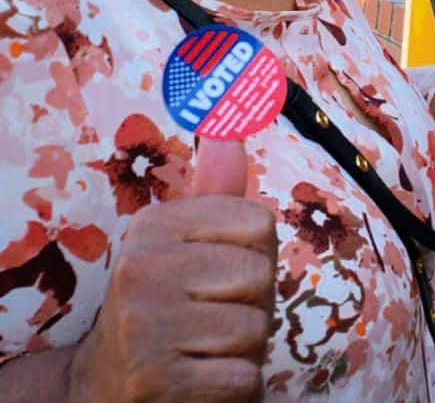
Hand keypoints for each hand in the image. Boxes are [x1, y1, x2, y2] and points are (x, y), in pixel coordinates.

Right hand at [69, 140, 276, 402]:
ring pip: (254, 328)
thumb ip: (216, 187)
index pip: (259, 224)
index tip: (218, 274)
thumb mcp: (186, 241)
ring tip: (204, 348)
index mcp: (153, 225)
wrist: (107, 386)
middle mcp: (140, 268)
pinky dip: (234, 386)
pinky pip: (244, 377)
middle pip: (260, 274)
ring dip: (242, 349)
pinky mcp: (153, 381)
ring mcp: (143, 326)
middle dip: (252, 304)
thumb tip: (229, 126)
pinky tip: (199, 379)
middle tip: (212, 317)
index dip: (254, 256)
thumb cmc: (170, 303)